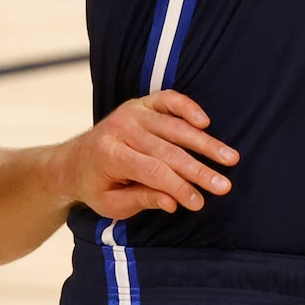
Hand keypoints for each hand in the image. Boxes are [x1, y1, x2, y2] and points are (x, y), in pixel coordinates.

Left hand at [54, 90, 238, 218]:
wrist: (74, 161)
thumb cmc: (95, 187)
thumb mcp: (112, 204)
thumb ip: (142, 200)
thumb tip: (174, 202)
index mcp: (109, 155)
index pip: (153, 172)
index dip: (179, 187)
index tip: (200, 203)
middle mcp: (120, 129)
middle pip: (169, 151)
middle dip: (200, 170)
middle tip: (225, 185)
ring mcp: (131, 113)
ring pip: (175, 127)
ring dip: (206, 143)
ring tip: (230, 157)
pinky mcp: (140, 103)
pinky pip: (168, 100)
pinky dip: (188, 108)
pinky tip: (206, 122)